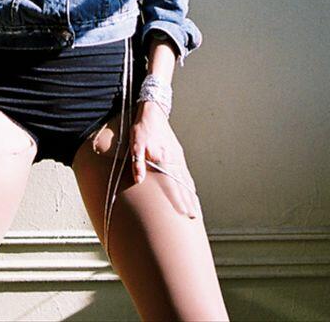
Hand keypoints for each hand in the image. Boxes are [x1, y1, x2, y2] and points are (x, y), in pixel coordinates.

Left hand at [129, 100, 200, 217]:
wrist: (152, 112)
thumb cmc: (142, 129)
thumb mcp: (135, 144)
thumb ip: (137, 162)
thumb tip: (138, 180)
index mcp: (164, 159)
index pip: (173, 185)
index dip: (179, 200)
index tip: (184, 213)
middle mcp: (174, 160)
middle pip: (183, 185)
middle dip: (188, 202)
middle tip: (193, 216)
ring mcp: (178, 157)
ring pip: (186, 179)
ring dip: (190, 195)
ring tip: (194, 208)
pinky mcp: (178, 153)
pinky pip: (186, 172)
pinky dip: (189, 183)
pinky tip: (191, 189)